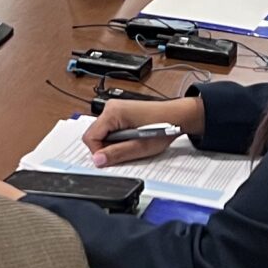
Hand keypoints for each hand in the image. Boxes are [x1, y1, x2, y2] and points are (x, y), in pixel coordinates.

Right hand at [82, 95, 206, 165]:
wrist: (177, 116)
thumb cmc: (163, 127)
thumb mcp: (140, 147)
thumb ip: (117, 154)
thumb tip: (98, 160)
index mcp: (113, 113)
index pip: (90, 137)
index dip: (99, 152)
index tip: (112, 159)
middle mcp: (111, 107)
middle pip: (95, 134)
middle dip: (107, 147)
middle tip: (127, 150)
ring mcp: (115, 108)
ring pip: (103, 133)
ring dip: (114, 143)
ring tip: (132, 143)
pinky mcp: (120, 112)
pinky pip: (110, 129)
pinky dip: (118, 137)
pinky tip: (132, 138)